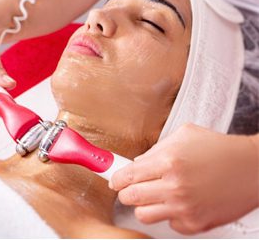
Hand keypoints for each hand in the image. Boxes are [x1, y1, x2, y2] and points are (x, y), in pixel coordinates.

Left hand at [110, 123, 258, 234]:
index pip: (127, 176)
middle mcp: (174, 187)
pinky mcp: (194, 224)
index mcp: (168, 161)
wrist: (250, 168)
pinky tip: (179, 200)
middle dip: (126, 191)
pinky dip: (168, 213)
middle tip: (132, 185)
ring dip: (144, 204)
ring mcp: (184, 208)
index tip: (113, 178)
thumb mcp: (183, 135)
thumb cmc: (218, 148)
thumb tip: (137, 163)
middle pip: (129, 198)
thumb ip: (156, 149)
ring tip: (155, 193)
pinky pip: (168, 223)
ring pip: (143, 215)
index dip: (115, 177)